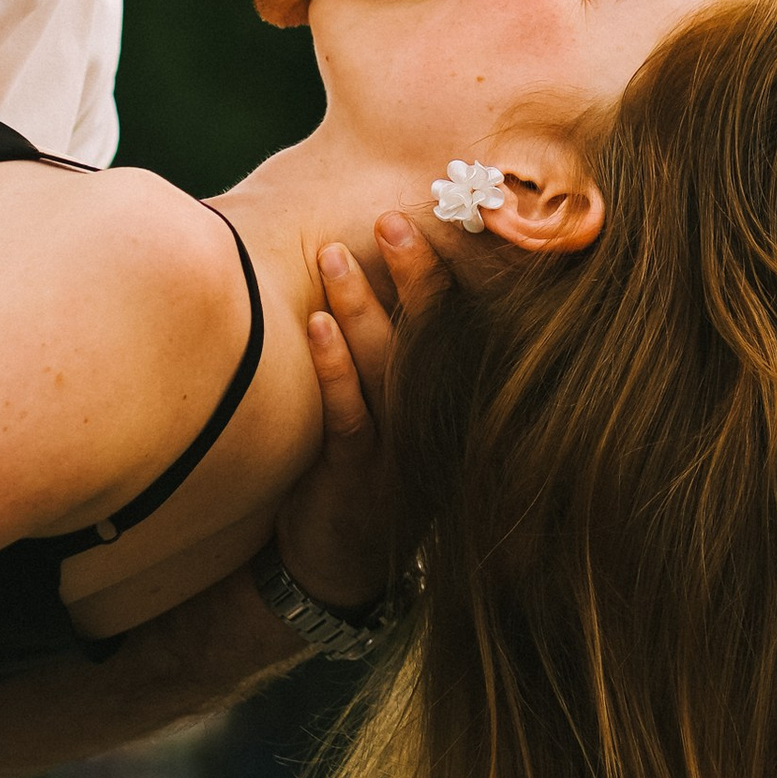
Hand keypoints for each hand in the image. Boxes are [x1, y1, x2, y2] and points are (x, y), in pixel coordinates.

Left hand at [271, 210, 451, 612]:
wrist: (341, 562)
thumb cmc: (365, 463)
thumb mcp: (395, 407)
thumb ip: (400, 344)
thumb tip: (384, 254)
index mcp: (451, 397)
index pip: (460, 323)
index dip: (448, 272)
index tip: (436, 214)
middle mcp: (435, 422)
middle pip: (432, 338)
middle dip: (414, 277)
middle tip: (391, 221)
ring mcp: (400, 453)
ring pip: (387, 371)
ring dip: (361, 310)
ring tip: (335, 256)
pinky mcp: (359, 480)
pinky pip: (349, 418)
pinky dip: (334, 370)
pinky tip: (316, 327)